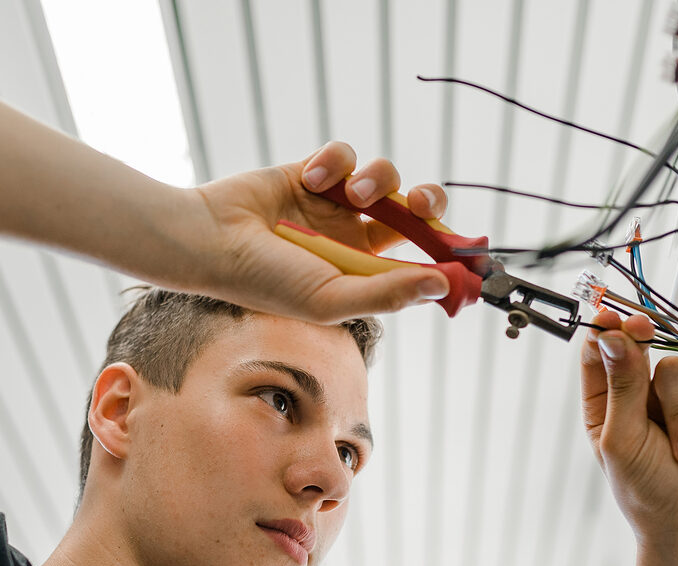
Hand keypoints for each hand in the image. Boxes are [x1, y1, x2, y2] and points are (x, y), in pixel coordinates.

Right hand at [191, 141, 451, 323]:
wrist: (211, 239)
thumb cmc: (265, 281)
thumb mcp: (330, 298)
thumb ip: (387, 292)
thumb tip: (443, 287)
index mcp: (364, 273)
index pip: (420, 260)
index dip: (445, 252)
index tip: (466, 248)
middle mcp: (355, 238)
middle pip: (414, 212)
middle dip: (428, 203)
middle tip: (423, 205)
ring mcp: (335, 204)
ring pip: (384, 176)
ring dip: (377, 178)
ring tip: (352, 191)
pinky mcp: (314, 172)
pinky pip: (346, 155)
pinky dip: (336, 162)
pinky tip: (312, 178)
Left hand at [580, 311, 677, 547]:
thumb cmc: (647, 494)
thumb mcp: (623, 441)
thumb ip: (621, 388)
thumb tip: (612, 339)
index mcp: (603, 406)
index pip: (599, 353)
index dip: (607, 330)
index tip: (615, 318)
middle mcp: (637, 399)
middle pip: (644, 352)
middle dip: (652, 368)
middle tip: (647, 339)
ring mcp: (674, 404)